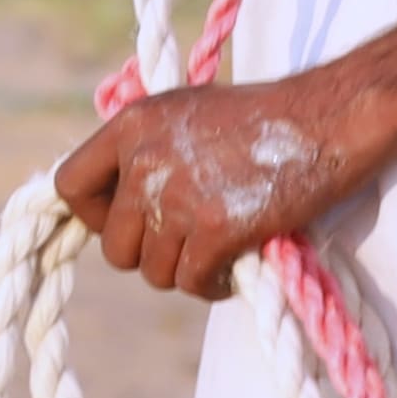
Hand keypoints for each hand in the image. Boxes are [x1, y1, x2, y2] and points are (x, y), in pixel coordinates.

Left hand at [55, 77, 373, 299]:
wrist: (327, 119)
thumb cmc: (263, 119)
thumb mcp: (185, 113)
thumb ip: (145, 150)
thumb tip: (114, 204)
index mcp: (132, 124)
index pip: (69, 186)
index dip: (92, 216)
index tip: (125, 220)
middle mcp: (145, 159)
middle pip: (114, 246)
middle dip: (149, 253)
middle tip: (188, 239)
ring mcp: (179, 195)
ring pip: (153, 272)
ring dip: (185, 270)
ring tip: (218, 248)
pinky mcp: (214, 228)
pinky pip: (192, 283)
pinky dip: (213, 285)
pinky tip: (234, 266)